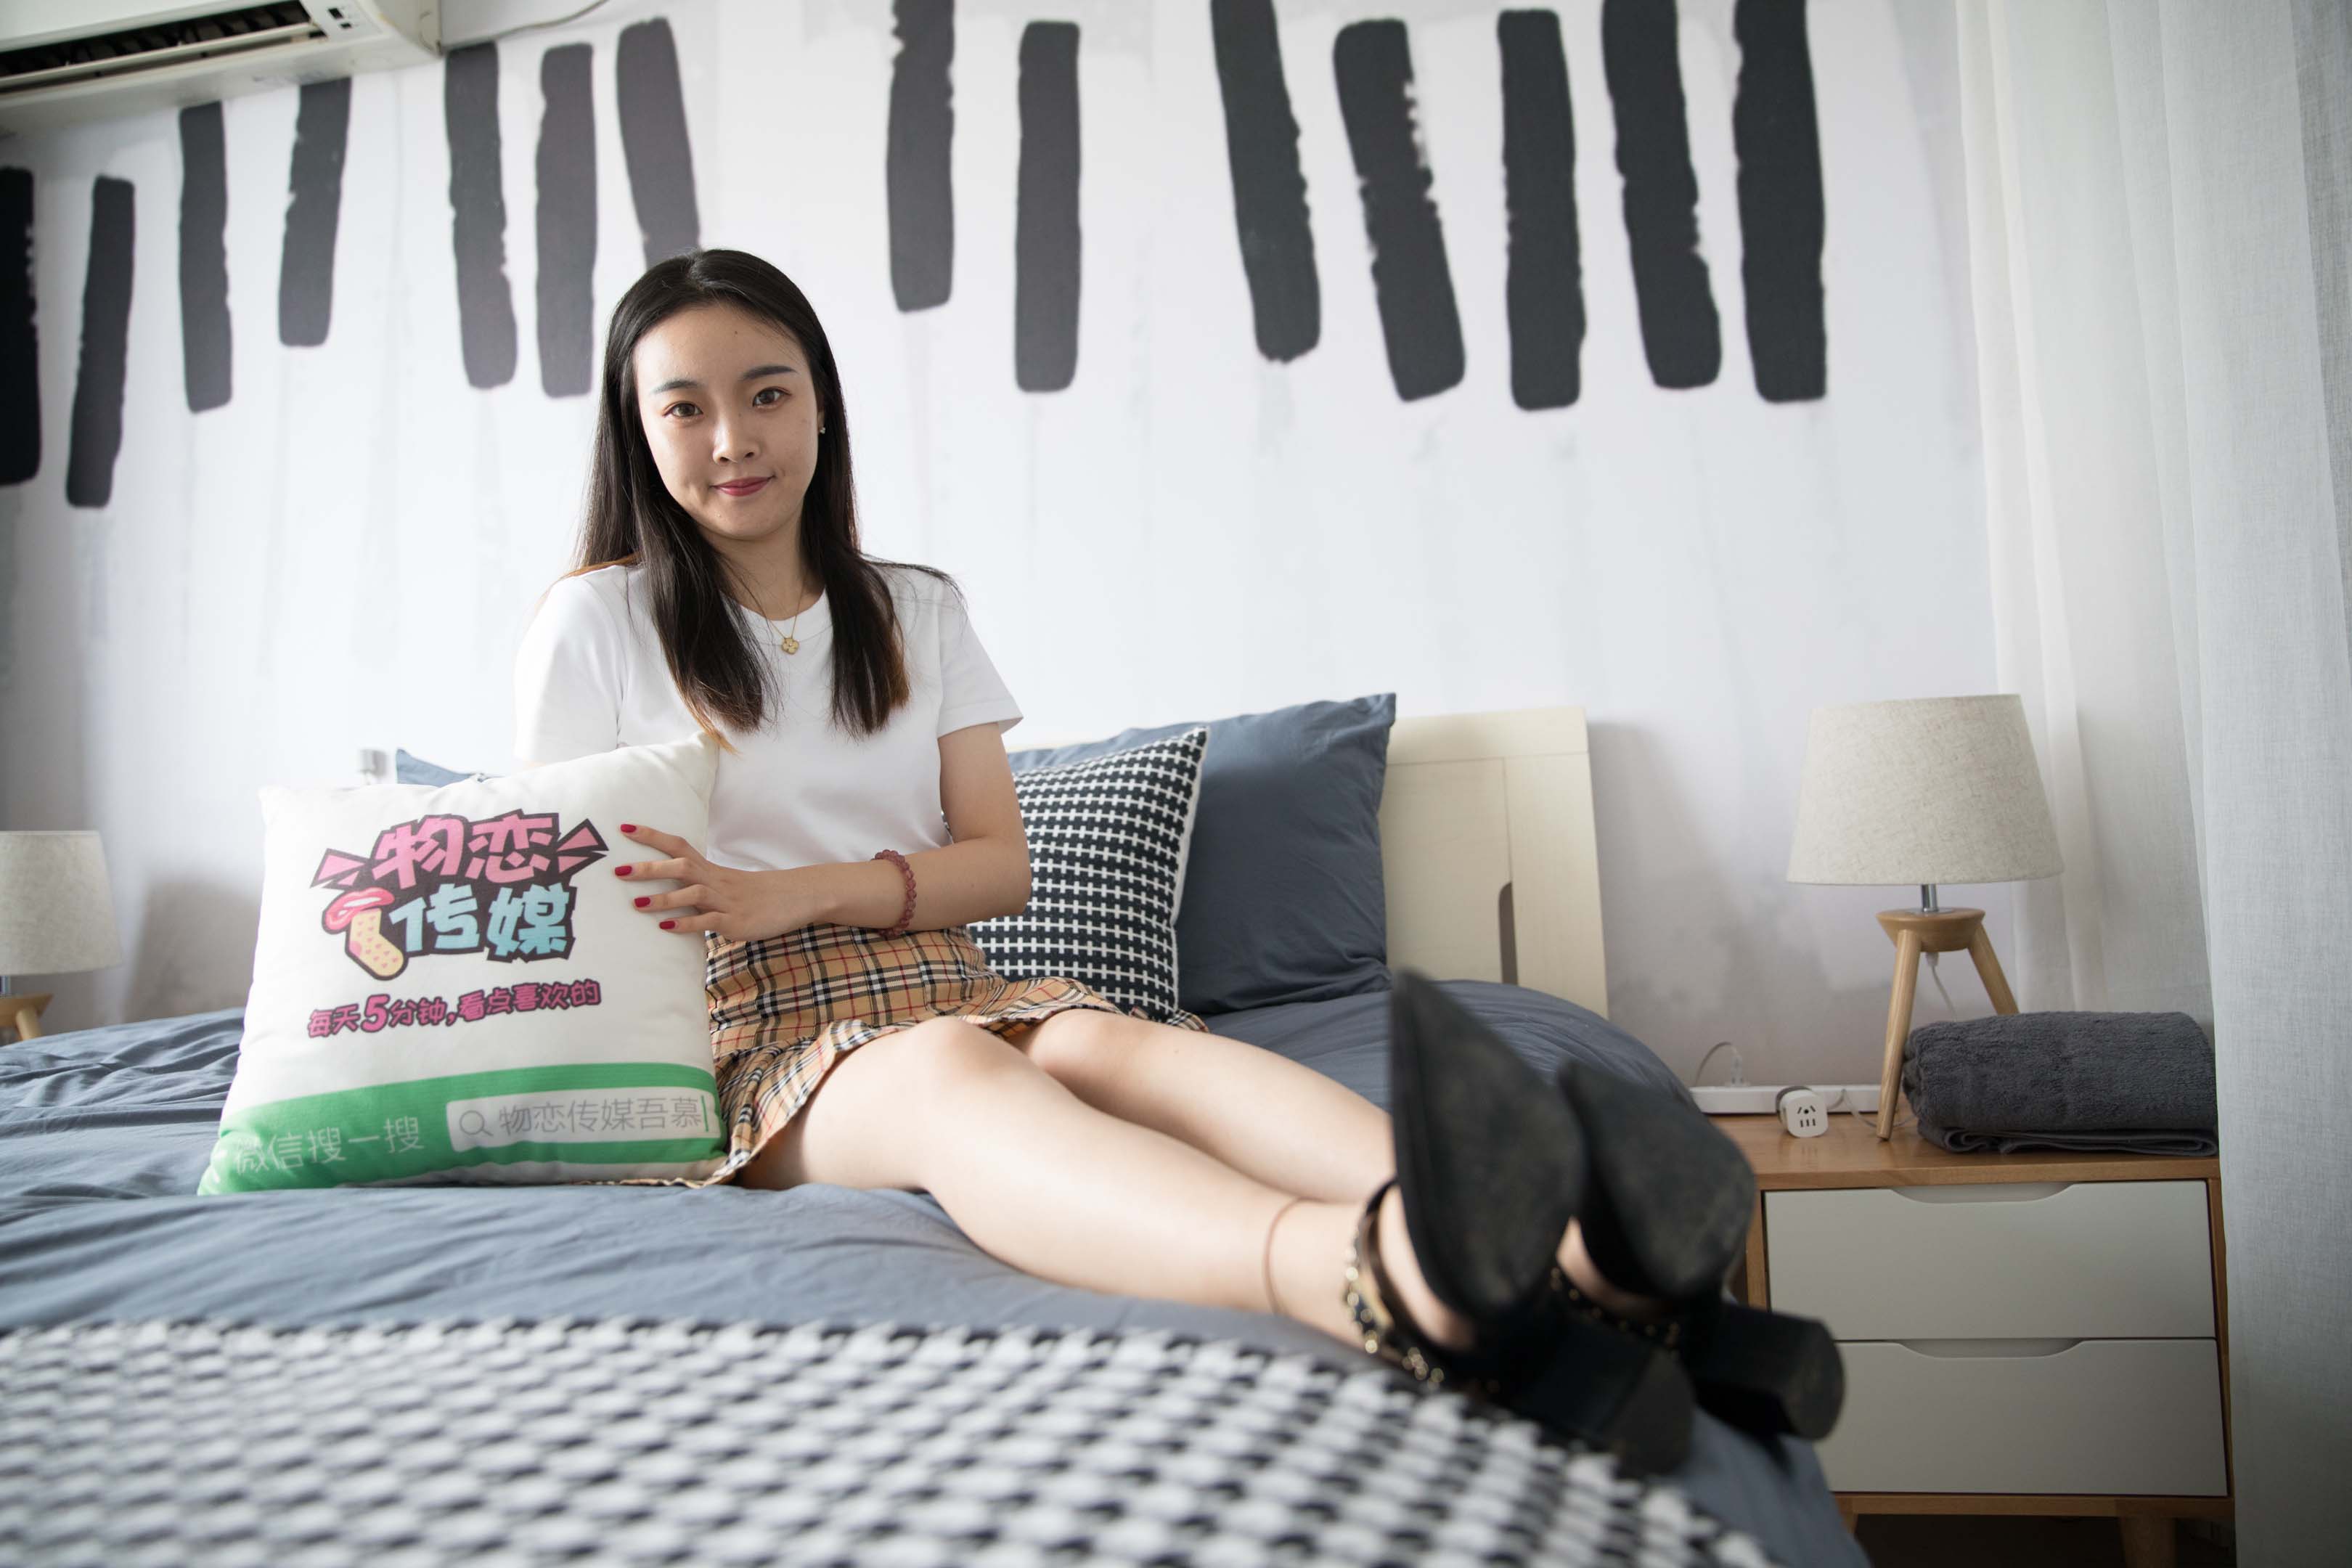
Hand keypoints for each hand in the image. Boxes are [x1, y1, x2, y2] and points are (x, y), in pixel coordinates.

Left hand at [611, 823, 816, 942]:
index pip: (678, 846)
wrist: (797, 898)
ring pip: (693, 894)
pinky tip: (666, 927)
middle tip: (619, 870)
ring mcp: (727, 902)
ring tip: (636, 903)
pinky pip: (708, 922)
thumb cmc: (757, 894)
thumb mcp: (726, 885)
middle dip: (649, 868)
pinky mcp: (736, 922)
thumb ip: (698, 886)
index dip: (652, 836)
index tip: (624, 827)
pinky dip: (686, 924)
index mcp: (711, 870)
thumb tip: (667, 889)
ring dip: (663, 898)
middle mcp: (717, 882)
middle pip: (681, 867)